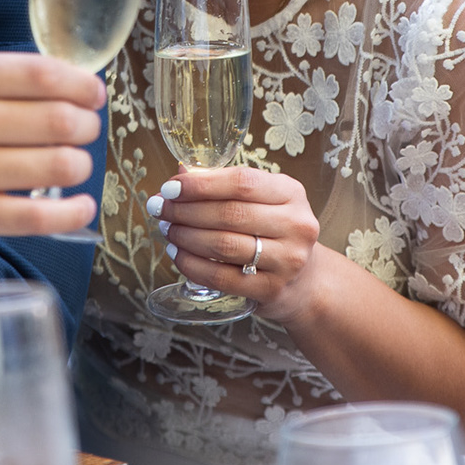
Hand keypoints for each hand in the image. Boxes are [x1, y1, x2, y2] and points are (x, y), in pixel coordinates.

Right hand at [0, 52, 102, 242]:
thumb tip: (56, 84)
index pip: (40, 75)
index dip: (80, 84)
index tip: (93, 94)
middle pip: (58, 119)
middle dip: (85, 126)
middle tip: (85, 130)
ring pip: (58, 166)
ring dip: (79, 166)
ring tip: (73, 165)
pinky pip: (40, 217)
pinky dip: (72, 212)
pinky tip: (78, 206)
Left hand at [147, 166, 321, 320]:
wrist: (305, 280)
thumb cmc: (273, 230)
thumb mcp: (261, 199)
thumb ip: (224, 185)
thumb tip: (181, 175)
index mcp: (291, 192)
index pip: (242, 182)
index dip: (201, 184)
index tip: (170, 187)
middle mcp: (295, 225)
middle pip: (229, 214)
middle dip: (185, 210)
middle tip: (159, 209)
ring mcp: (287, 260)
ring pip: (223, 245)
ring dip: (185, 236)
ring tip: (166, 230)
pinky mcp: (272, 289)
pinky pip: (221, 277)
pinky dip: (192, 264)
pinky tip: (177, 254)